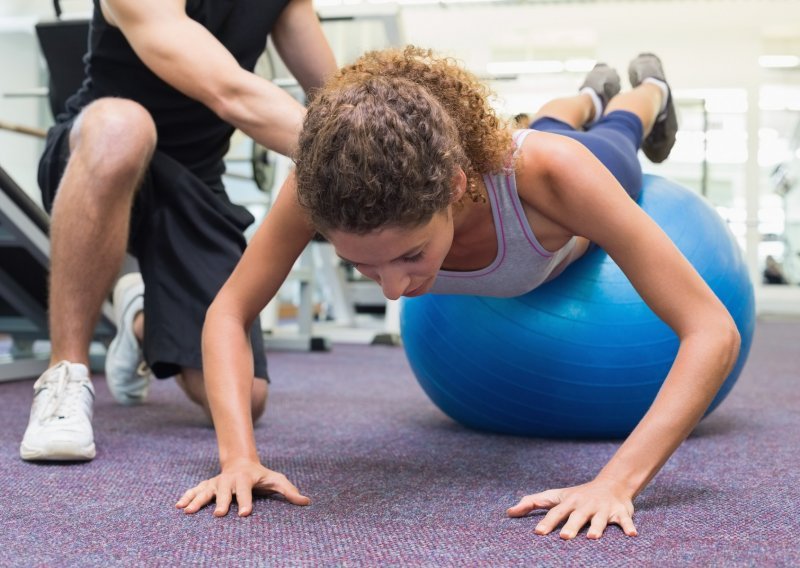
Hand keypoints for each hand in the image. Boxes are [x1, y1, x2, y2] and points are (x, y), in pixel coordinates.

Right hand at [176, 459, 310, 516]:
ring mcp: (217, 482)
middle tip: (218, 514)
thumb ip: (290, 491)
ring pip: (206, 490)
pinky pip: (196, 490)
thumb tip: (307, 502)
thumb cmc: (261, 476)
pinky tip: (178, 506)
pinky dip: (187, 496)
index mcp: (246, 479)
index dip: (246, 501)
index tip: (245, 514)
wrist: (242, 462)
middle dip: (222, 502)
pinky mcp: (208, 485)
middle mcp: (229, 480)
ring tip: (187, 511)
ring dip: (197, 500)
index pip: (247, 491)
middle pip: (225, 491)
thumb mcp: (276, 480)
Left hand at [506, 478, 636, 539]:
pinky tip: (632, 535)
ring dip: (597, 527)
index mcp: (569, 502)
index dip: (547, 522)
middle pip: (577, 517)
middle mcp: (585, 505)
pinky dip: (628, 527)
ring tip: (593, 537)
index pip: (555, 512)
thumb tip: (509, 512)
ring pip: (599, 519)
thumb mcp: (555, 496)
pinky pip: (625, 520)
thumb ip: (533, 503)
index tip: (538, 533)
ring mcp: (603, 508)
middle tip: (564, 537)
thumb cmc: (577, 495)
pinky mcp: (620, 512)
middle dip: (571, 526)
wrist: (611, 483)